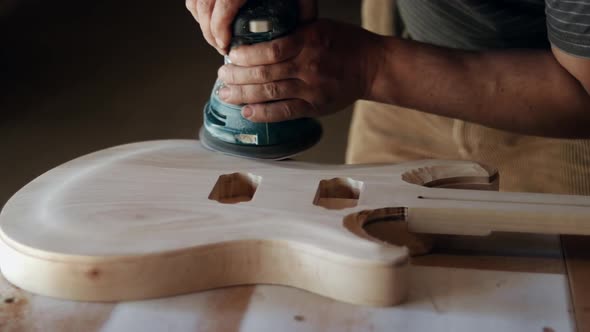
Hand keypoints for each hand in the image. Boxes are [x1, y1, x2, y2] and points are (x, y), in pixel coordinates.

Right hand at [186, 0, 317, 53]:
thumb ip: (306, 5)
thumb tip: (303, 28)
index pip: (223, 6)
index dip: (220, 29)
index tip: (225, 45)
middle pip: (204, 5)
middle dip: (209, 31)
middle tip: (222, 47)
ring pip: (196, 0)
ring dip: (202, 21)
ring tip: (217, 36)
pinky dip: (199, 8)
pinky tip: (211, 19)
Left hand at [216, 19, 383, 121]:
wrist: (372, 66)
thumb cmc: (345, 43)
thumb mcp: (319, 26)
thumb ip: (293, 32)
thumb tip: (260, 37)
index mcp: (308, 41)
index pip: (269, 50)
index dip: (245, 55)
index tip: (231, 56)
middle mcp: (309, 65)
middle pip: (264, 73)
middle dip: (237, 77)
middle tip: (221, 77)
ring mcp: (312, 89)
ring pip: (271, 93)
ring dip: (243, 95)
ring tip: (225, 94)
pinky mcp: (315, 106)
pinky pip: (285, 112)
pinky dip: (264, 113)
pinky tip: (247, 112)